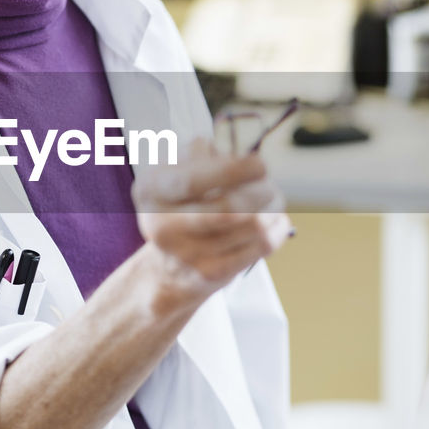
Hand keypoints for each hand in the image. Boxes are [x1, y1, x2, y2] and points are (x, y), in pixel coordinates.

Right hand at [133, 139, 289, 302]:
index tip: (260, 165)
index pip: (193, 181)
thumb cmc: (182, 202)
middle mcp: (161, 225)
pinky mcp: (210, 272)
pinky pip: (260, 246)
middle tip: (269, 186)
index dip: (233, 171)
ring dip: (272, 209)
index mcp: (151, 189)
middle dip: (261, 192)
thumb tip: (244, 163)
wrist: (168, 265)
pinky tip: (275, 221)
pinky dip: (276, 229)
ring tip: (272, 201)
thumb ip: (203, 156)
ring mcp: (185, 254)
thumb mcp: (176, 169)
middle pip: (228, 209)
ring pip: (252, 227)